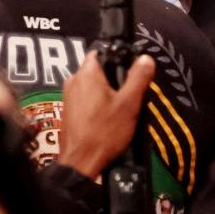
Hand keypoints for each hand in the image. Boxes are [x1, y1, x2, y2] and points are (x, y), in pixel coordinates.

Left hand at [59, 51, 155, 178]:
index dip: (118, 59)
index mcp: (86, 72)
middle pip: (99, 70)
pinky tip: (110, 119)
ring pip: (93, 86)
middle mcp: (73, 79)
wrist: (81, 161)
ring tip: (123, 110)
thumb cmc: (106, 131)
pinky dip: (99, 104)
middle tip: (131, 96)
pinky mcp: (68, 110)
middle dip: (116, 79)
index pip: (101, 52)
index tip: (132, 72)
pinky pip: (87, 98)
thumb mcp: (129, 104)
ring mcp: (69, 95)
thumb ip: (138, 78)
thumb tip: (146, 58)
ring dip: (108, 94)